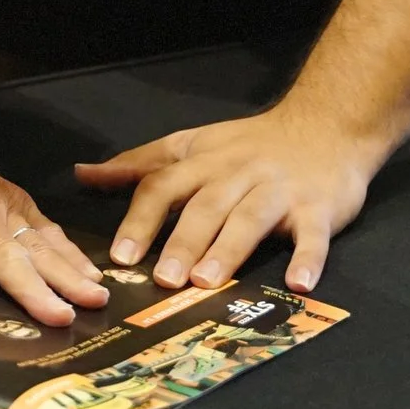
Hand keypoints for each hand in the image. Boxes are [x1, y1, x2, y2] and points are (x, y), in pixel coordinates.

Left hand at [0, 81, 108, 328]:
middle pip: (7, 253)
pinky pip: (49, 231)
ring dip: (69, 271)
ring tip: (98, 299)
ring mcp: (2, 203)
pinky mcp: (17, 203)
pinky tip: (99, 277)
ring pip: (38, 241)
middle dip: (36, 286)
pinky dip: (75, 253)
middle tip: (63, 317)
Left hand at [74, 104, 382, 293]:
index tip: (121, 256)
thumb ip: (139, 164)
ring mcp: (279, 191)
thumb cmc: (251, 144)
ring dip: (229, 250)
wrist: (325, 124)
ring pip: (250, 219)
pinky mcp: (319, 208)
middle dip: (182, 242)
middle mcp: (238, 175)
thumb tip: (83, 174)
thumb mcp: (192, 145)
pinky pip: (313, 235)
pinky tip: (299, 285)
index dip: (141, 220)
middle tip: (163, 279)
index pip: (164, 186)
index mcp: (204, 163)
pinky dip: (308, 259)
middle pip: (205, 206)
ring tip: (208, 282)